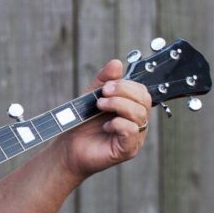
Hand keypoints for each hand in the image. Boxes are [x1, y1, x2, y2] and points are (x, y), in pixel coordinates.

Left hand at [55, 59, 151, 178]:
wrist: (68, 148)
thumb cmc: (82, 124)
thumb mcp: (92, 96)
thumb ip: (104, 80)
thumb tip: (116, 63)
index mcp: (132, 109)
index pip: (142, 91)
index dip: (127, 85)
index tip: (105, 86)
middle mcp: (137, 123)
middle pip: (145, 100)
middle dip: (123, 92)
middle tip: (102, 95)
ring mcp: (135, 137)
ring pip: (140, 114)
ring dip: (118, 105)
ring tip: (99, 106)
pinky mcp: (128, 150)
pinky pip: (132, 130)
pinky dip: (117, 123)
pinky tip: (105, 126)